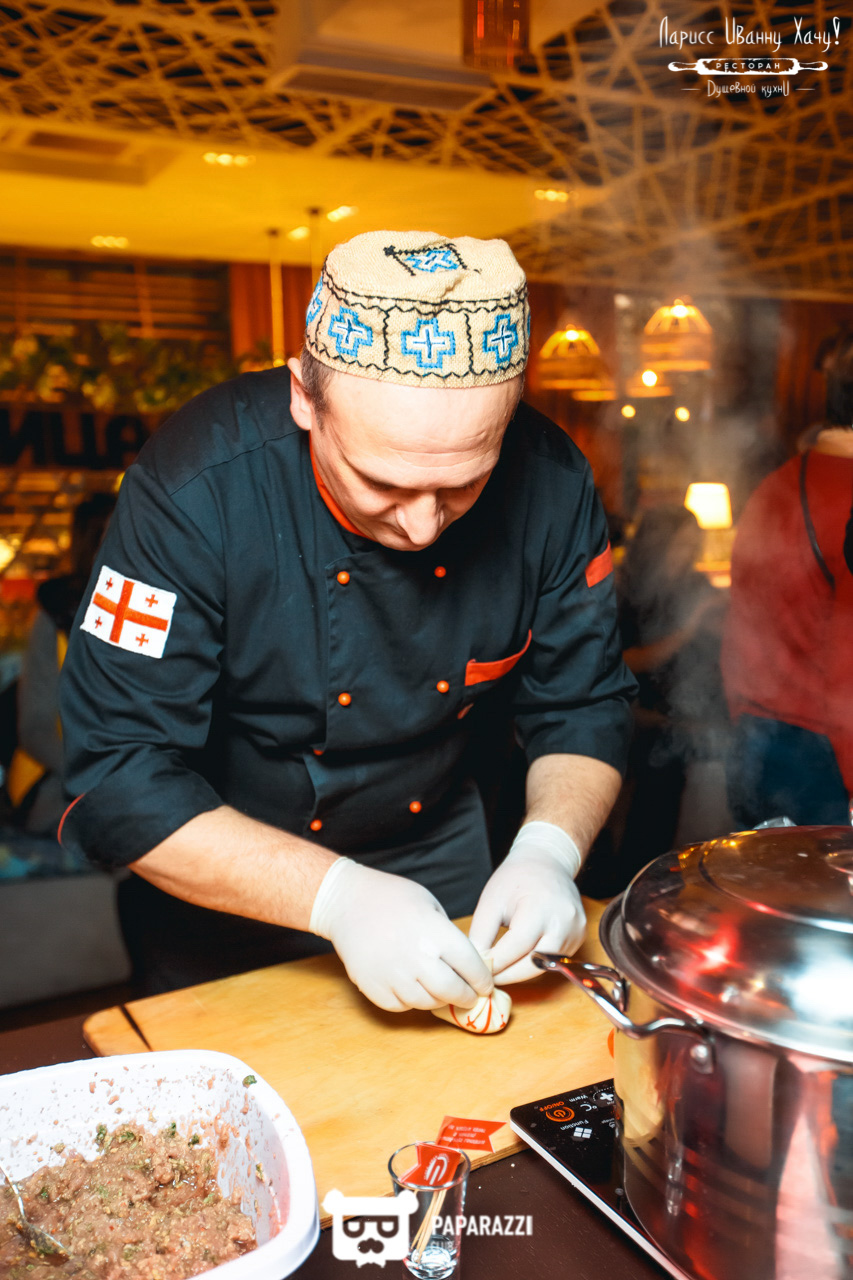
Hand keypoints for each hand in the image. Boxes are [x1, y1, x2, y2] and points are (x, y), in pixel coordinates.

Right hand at [310, 859, 492, 1012]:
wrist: (346, 901)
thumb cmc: (392, 897)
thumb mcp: (430, 904)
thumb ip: (448, 935)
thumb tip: (466, 963)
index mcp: (434, 933)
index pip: (471, 966)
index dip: (482, 979)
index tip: (485, 984)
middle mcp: (415, 957)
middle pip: (451, 991)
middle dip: (466, 997)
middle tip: (470, 996)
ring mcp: (392, 975)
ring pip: (427, 1003)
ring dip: (439, 1000)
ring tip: (441, 991)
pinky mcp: (373, 987)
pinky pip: (401, 1006)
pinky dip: (412, 1002)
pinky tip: (414, 988)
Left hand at [469, 821, 586, 984]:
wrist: (547, 860)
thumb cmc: (516, 877)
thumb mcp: (491, 900)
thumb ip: (481, 934)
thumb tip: (476, 964)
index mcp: (540, 909)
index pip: (517, 948)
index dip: (497, 964)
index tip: (480, 971)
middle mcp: (563, 922)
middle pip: (535, 964)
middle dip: (509, 974)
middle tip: (489, 978)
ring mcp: (576, 931)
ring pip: (547, 966)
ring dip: (522, 972)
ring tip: (501, 969)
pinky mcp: (579, 936)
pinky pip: (556, 959)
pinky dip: (536, 962)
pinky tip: (519, 959)